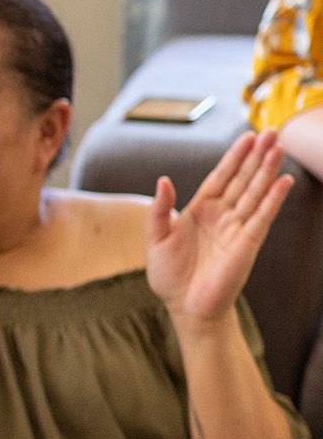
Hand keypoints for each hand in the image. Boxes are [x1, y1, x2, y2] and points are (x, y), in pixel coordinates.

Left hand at [147, 129, 293, 326]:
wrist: (185, 306)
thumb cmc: (169, 275)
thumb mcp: (155, 238)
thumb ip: (159, 209)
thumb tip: (163, 180)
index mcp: (199, 210)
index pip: (220, 176)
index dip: (234, 157)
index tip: (247, 136)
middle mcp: (221, 215)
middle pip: (242, 179)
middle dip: (256, 155)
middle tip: (270, 131)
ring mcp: (236, 228)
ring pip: (254, 192)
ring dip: (266, 170)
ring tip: (278, 147)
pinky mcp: (247, 243)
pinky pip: (263, 216)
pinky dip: (273, 198)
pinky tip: (284, 180)